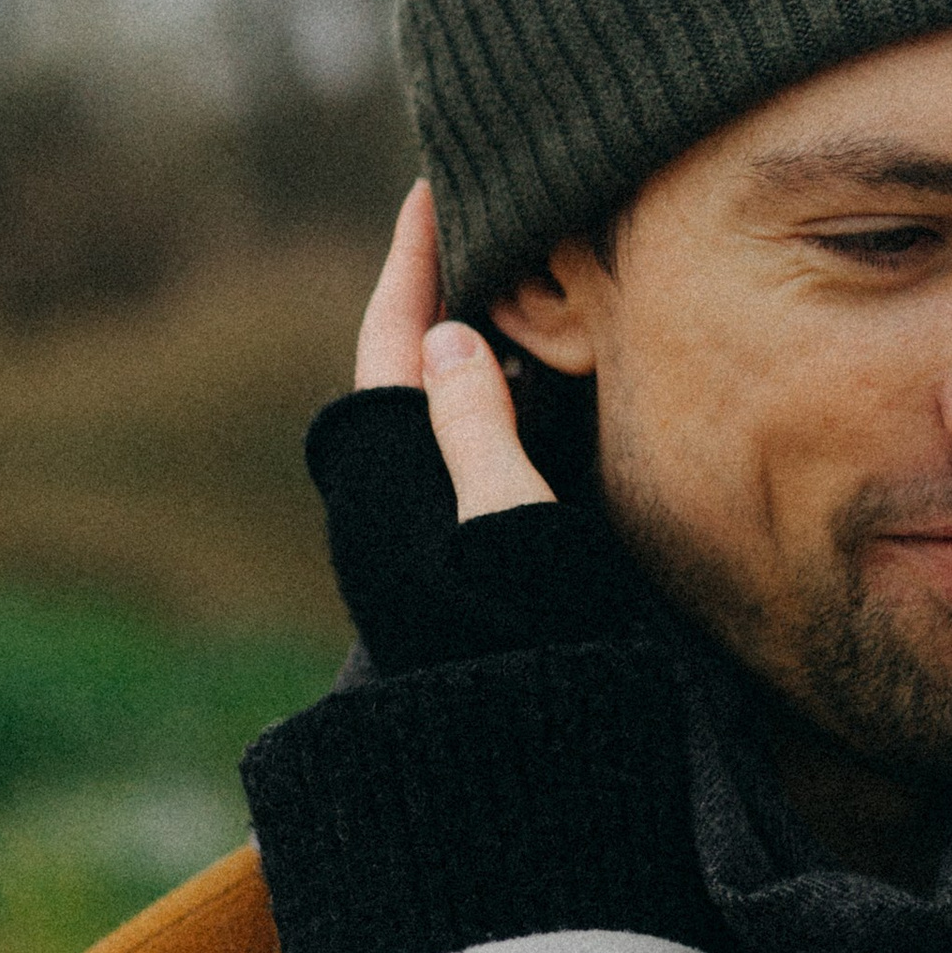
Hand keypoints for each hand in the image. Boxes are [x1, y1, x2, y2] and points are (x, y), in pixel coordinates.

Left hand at [307, 184, 648, 675]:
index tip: (433, 185)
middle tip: (497, 217)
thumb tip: (447, 336)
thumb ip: (472, 427)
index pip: (393, 340)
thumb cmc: (520, 647)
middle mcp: (407, 499)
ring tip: (535, 277)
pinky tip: (558, 378)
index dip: (413, 261)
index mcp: (393, 480)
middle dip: (453, 290)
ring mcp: (442, 528)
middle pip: (419, 366)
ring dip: (489, 344)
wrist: (529, 768)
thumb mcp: (504, 523)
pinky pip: (491, 451)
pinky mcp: (480, 557)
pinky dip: (516, 401)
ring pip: (457, 409)